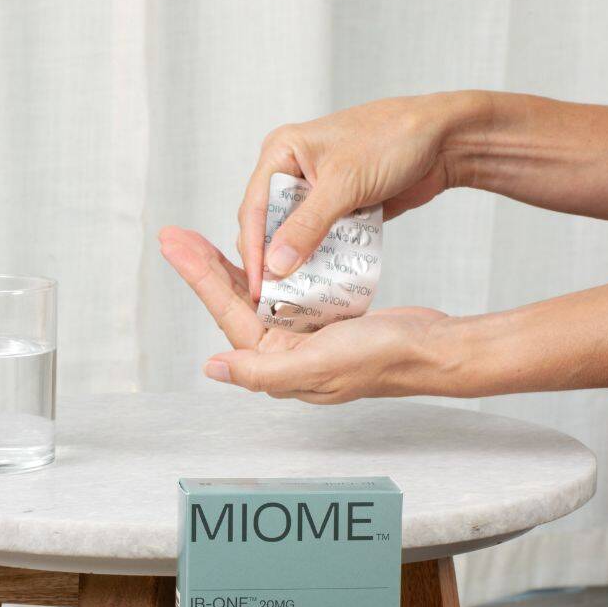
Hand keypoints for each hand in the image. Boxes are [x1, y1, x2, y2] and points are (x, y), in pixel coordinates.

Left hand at [160, 226, 452, 402]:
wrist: (432, 350)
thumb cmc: (381, 359)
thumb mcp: (317, 365)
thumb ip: (262, 371)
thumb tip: (213, 368)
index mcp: (275, 362)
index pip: (227, 311)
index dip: (199, 275)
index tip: (175, 244)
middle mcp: (284, 351)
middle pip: (235, 300)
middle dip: (204, 267)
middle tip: (176, 235)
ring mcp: (304, 336)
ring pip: (258, 293)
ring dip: (233, 264)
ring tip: (203, 240)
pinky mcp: (326, 321)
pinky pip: (288, 289)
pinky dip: (274, 267)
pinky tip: (263, 249)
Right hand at [236, 91, 490, 299]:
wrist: (444, 139)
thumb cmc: (393, 140)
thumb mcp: (344, 183)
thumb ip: (308, 226)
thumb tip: (275, 266)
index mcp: (281, 153)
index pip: (253, 208)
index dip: (252, 251)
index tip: (256, 289)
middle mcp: (292, 170)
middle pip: (268, 225)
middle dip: (270, 260)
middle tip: (273, 299)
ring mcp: (315, 190)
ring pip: (293, 235)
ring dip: (296, 263)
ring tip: (293, 298)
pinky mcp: (338, 207)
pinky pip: (320, 239)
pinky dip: (320, 259)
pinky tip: (320, 283)